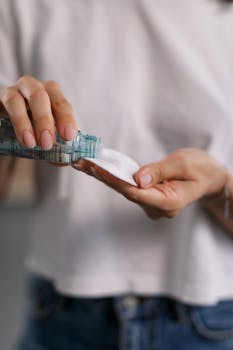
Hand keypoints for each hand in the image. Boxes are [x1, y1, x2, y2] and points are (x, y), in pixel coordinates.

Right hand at [0, 76, 77, 148]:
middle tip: (47, 143)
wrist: (10, 122)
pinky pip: (1, 105)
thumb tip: (64, 161)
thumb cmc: (35, 126)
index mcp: (52, 93)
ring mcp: (13, 91)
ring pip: (16, 101)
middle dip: (44, 120)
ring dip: (23, 122)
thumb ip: (57, 145)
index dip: (66, 119)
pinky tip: (16, 136)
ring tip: (30, 143)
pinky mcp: (0, 98)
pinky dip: (8, 120)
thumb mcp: (48, 133)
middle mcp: (33, 87)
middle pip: (39, 97)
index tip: (68, 136)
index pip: (61, 103)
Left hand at [73, 148, 226, 219]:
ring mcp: (152, 205)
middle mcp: (157, 208)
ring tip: (84, 162)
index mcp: (168, 202)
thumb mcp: (184, 164)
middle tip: (80, 162)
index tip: (95, 169)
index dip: (113, 180)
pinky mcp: (148, 198)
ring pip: (124, 189)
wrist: (209, 178)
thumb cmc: (201, 170)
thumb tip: (138, 178)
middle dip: (102, 176)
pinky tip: (98, 168)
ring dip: (105, 176)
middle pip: (125, 191)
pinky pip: (128, 187)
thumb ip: (160, 171)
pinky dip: (114, 176)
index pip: (134, 192)